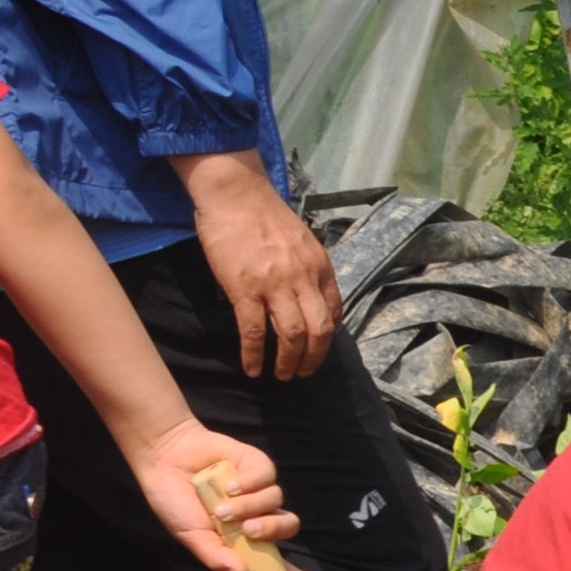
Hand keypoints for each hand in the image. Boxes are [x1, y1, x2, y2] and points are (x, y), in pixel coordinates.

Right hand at [139, 428, 298, 570]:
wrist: (165, 459)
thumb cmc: (176, 502)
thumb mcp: (191, 535)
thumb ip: (214, 555)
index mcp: (243, 538)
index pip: (275, 559)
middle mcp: (256, 514)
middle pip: (288, 526)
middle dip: (273, 530)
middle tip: (249, 530)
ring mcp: (259, 489)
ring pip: (276, 501)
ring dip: (250, 506)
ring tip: (221, 507)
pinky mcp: (257, 465)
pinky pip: (267, 476)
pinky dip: (249, 482)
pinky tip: (229, 483)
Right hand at [183, 156, 338, 380]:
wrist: (236, 195)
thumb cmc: (265, 216)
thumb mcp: (301, 242)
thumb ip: (308, 269)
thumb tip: (305, 296)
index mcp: (320, 266)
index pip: (333, 311)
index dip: (327, 336)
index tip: (318, 349)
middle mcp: (303, 278)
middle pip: (319, 329)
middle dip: (314, 358)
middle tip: (304, 373)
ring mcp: (275, 284)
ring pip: (291, 335)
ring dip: (289, 362)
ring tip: (282, 376)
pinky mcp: (245, 289)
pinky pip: (254, 331)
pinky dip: (255, 355)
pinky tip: (252, 369)